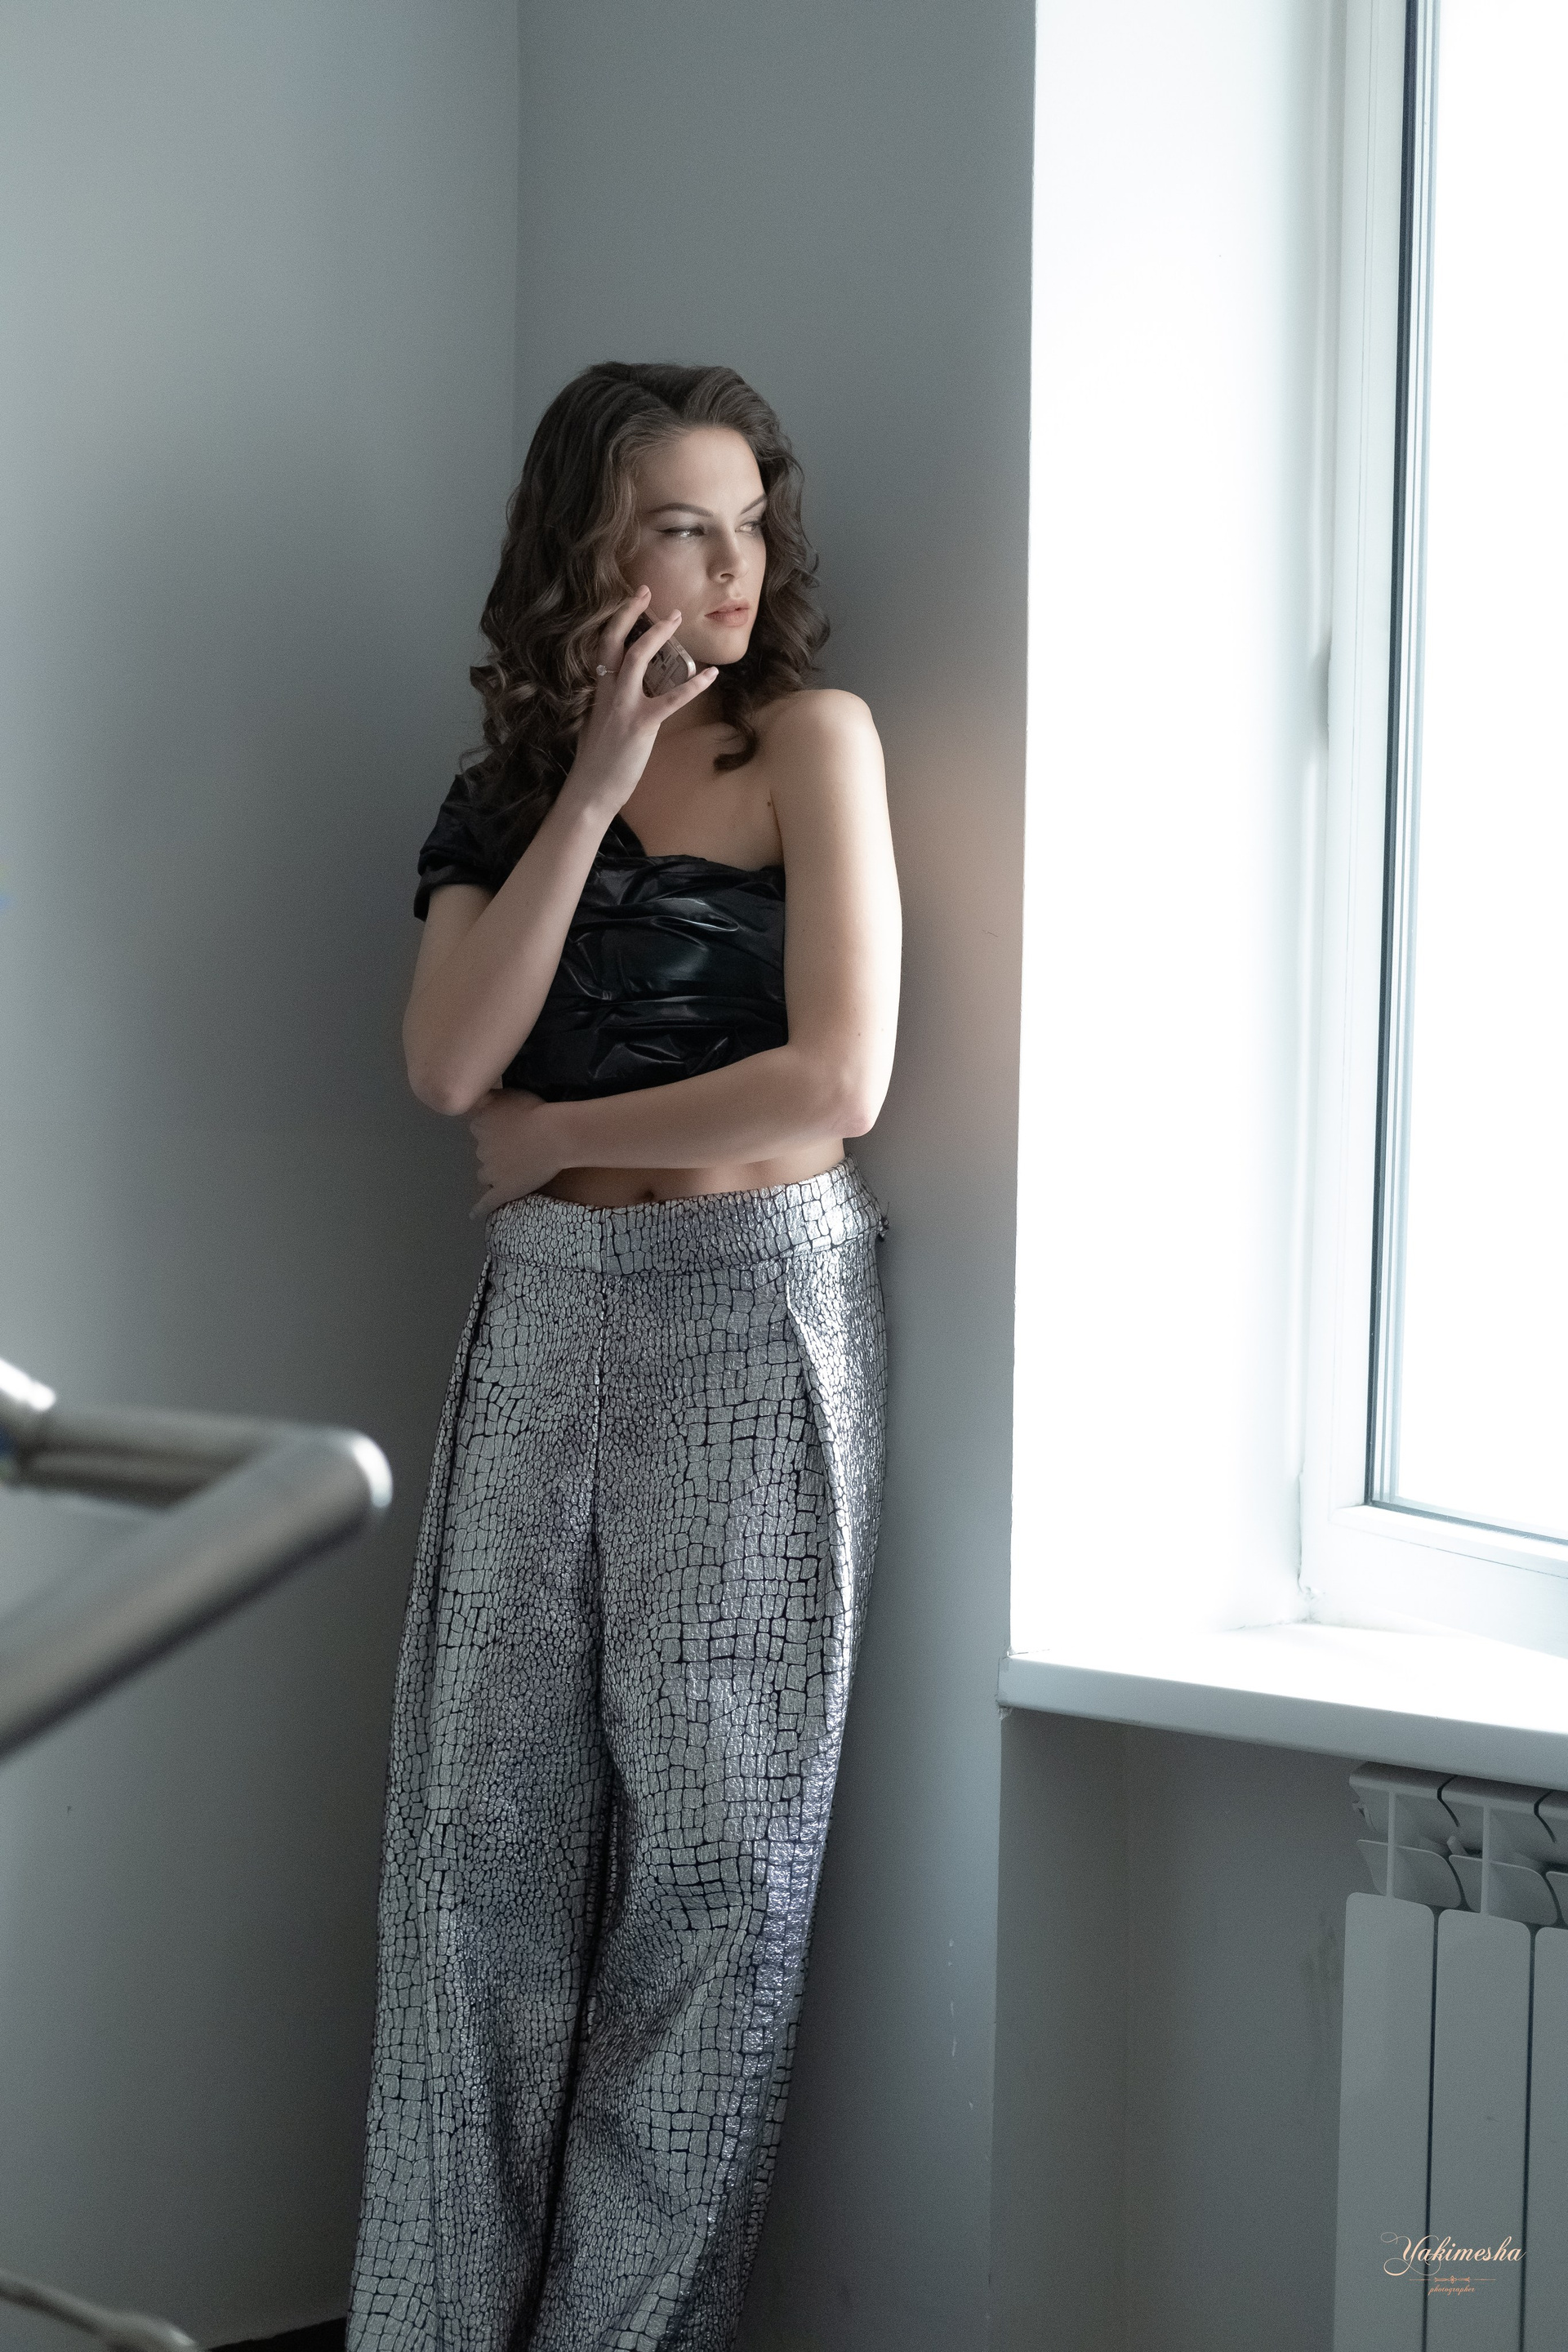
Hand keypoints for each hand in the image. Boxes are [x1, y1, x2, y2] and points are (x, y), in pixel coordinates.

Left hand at [468, 1089, 563, 1216]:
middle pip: (482, 1151)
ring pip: (485, 1174)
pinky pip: (486, 1202)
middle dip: (495, 1150)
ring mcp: (491, 1172)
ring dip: (494, 1172)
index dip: (494, 1129)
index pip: (479, 1128)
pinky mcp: (502, 1190)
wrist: (555, 1135)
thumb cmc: (536, 1110)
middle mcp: (481, 1148)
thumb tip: (476, 1099)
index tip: (508, 1128)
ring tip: (515, 1169)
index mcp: (480, 1124)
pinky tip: (474, 1214)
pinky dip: (479, 1208)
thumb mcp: (507, 1092)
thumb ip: (487, 1096)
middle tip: (518, 1146)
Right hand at [565, 587, 718, 818]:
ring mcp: (623, 706)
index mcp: (597, 691)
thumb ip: (607, 703)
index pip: (603, 645)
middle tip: (646, 591)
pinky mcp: (641, 725)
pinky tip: (711, 675)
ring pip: (637, 658)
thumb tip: (619, 693)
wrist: (590, 790)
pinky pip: (671, 700)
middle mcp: (607, 692)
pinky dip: (693, 685)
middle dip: (630, 612)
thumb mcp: (596, 723)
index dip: (616, 620)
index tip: (631, 599)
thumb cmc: (596, 762)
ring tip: (675, 618)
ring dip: (657, 635)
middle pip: (614, 640)